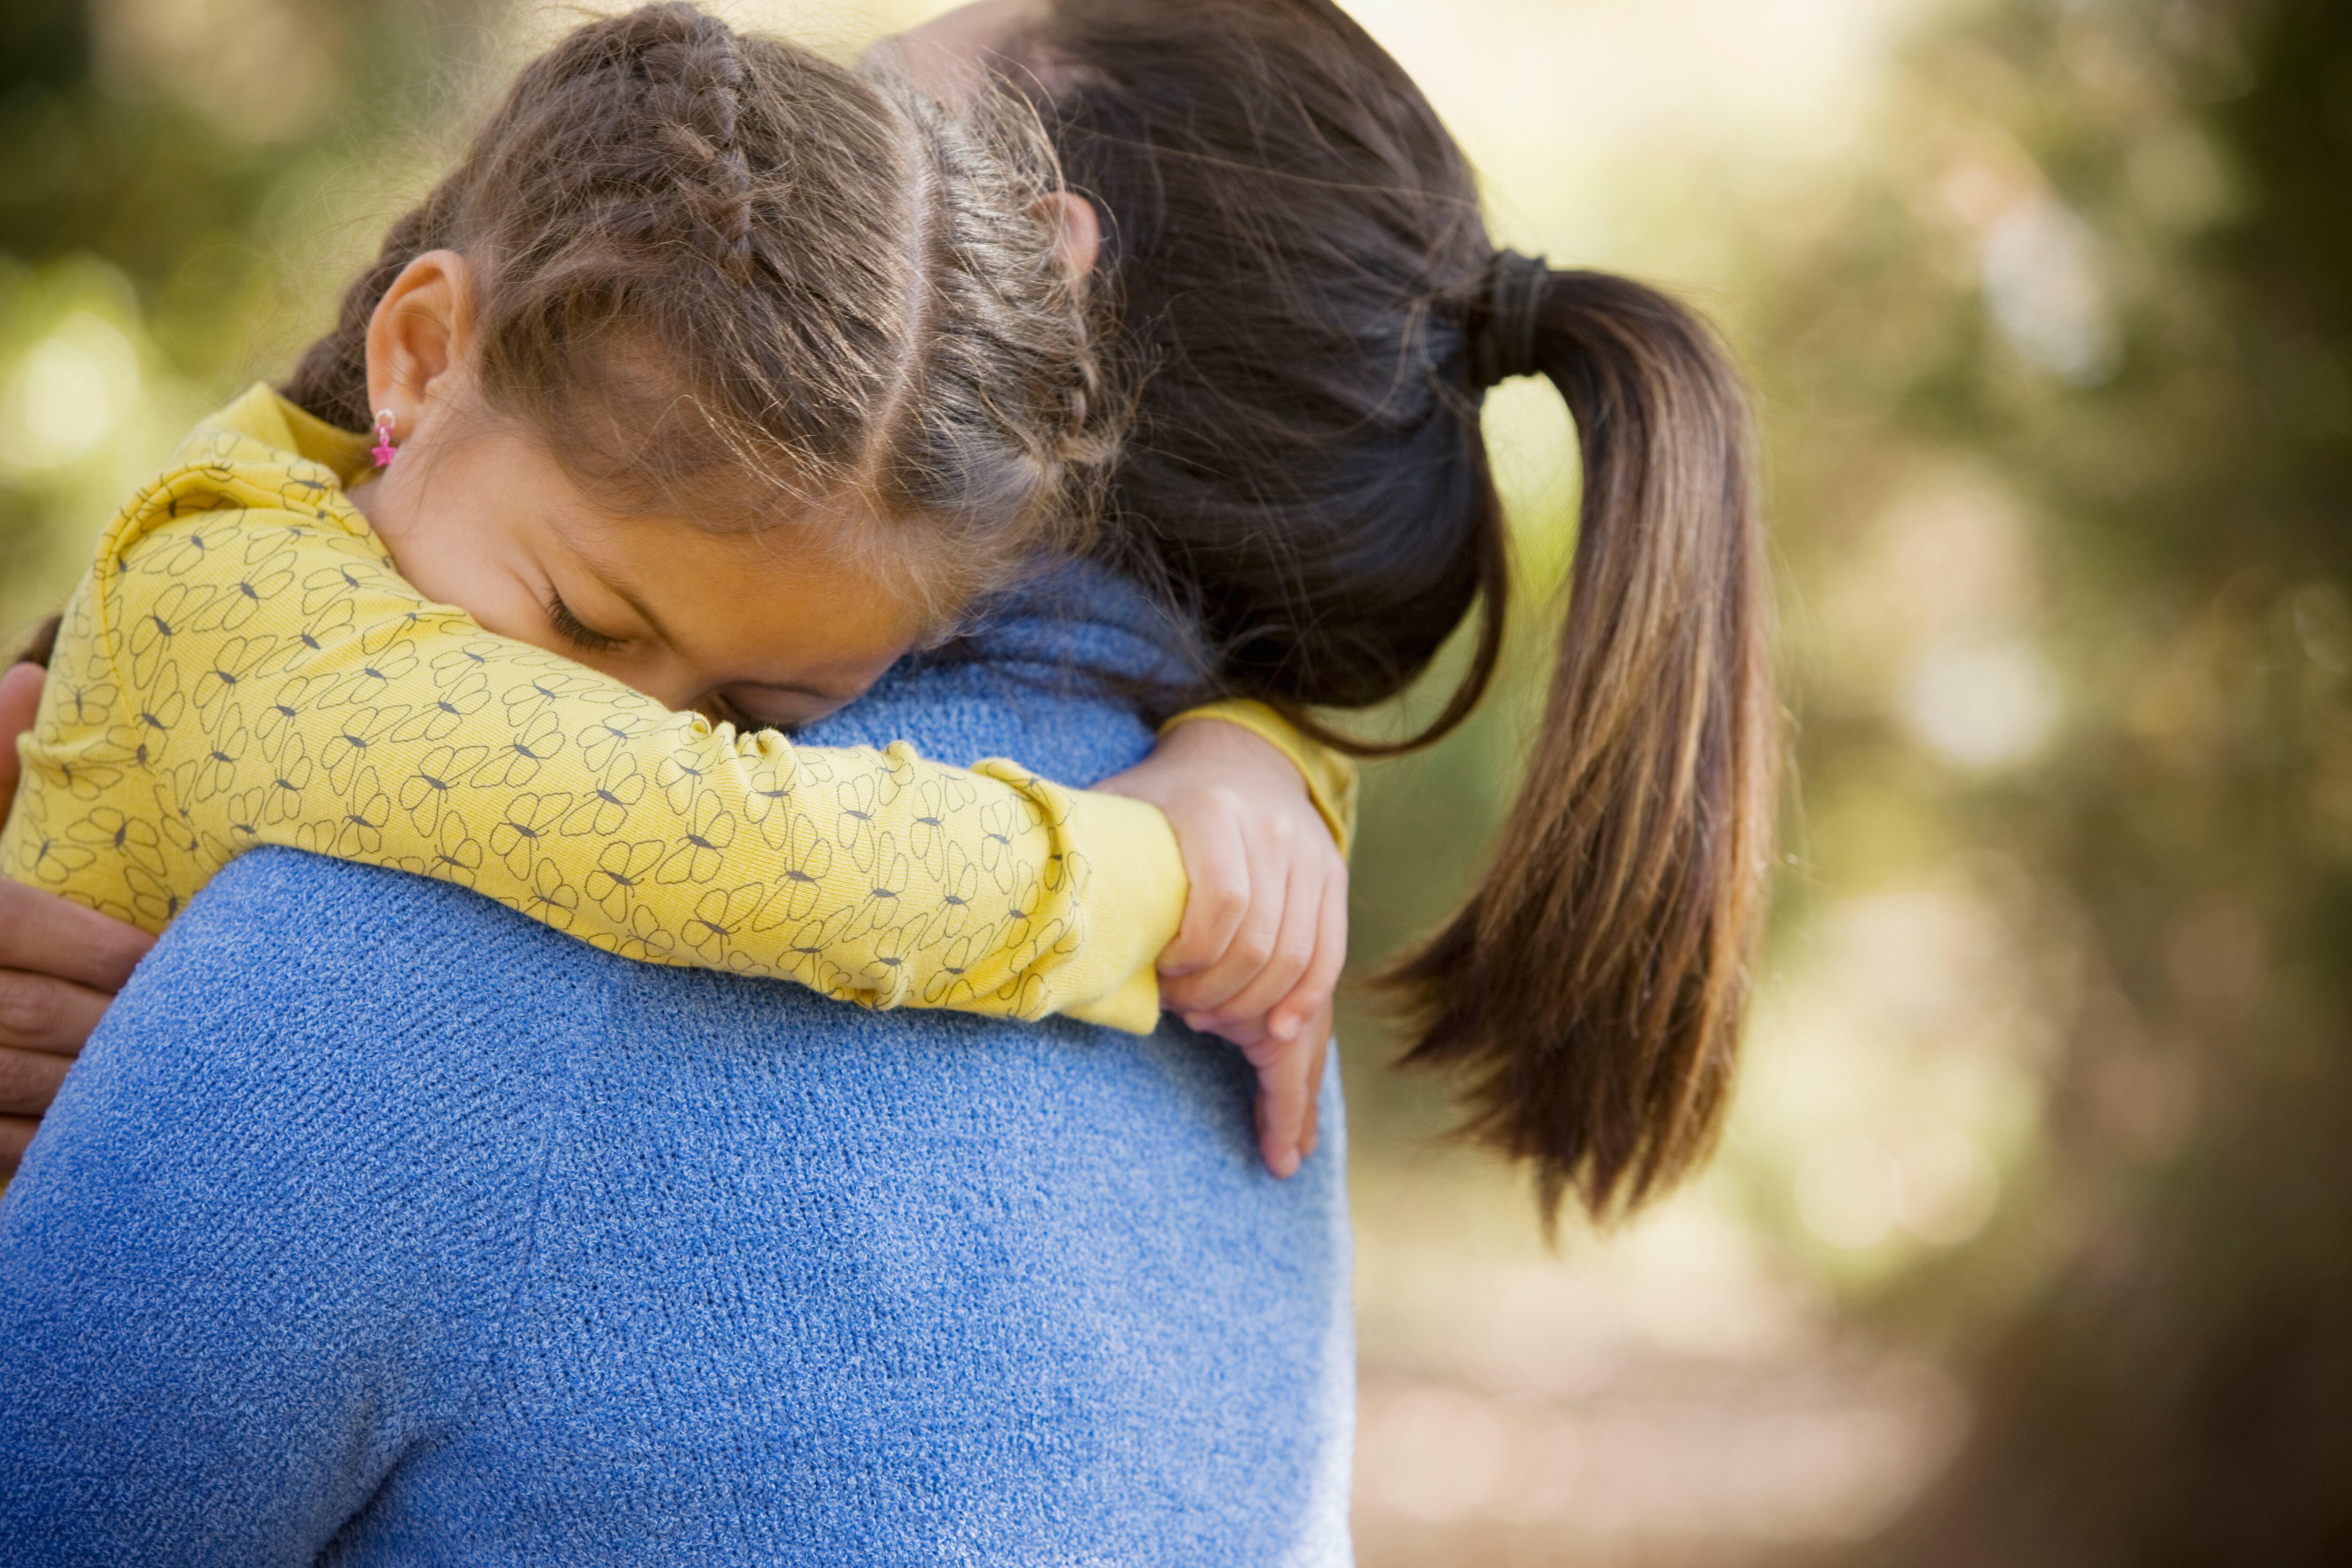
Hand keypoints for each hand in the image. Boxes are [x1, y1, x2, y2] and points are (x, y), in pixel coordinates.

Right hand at [0, 661, 154, 1173]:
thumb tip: (30, 676)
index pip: (9, 924)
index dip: (99, 950)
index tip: (171, 963)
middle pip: (22, 1018)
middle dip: (117, 1028)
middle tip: (209, 1037)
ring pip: (16, 1093)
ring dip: (99, 1101)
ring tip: (187, 1096)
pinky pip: (0, 1157)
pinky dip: (55, 1156)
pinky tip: (115, 1149)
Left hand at [1096, 718, 1347, 1178]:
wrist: (1236, 758)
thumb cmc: (1158, 801)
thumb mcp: (1116, 810)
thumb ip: (1086, 856)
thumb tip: (1026, 913)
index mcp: (1212, 811)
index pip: (1220, 902)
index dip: (1191, 957)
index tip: (1161, 976)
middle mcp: (1272, 831)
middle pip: (1260, 941)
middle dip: (1218, 993)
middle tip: (1182, 1012)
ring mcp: (1310, 854)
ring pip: (1297, 957)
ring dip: (1255, 1007)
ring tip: (1214, 1021)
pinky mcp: (1332, 878)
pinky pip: (1328, 955)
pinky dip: (1305, 1002)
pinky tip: (1279, 1034)